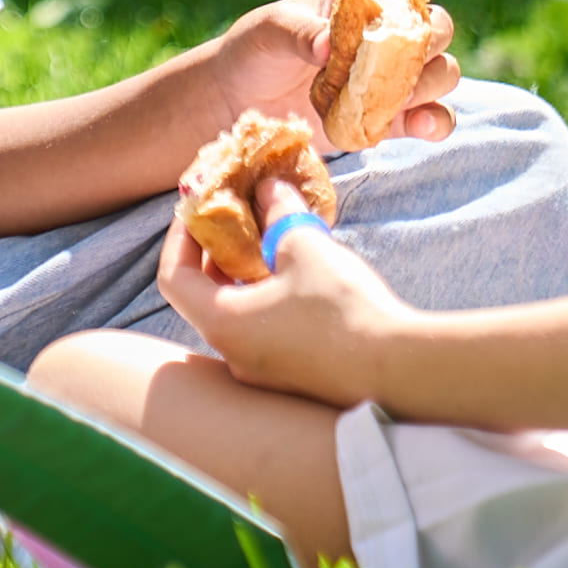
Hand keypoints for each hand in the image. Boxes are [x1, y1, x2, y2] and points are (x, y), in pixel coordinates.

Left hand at [154, 215, 405, 408]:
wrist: (394, 368)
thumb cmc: (341, 308)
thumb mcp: (305, 245)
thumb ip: (278, 213)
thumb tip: (267, 189)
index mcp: (222, 323)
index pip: (173, 278)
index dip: (180, 238)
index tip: (198, 210)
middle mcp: (231, 354)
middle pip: (203, 296)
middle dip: (216, 253)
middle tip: (236, 218)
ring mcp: (260, 372)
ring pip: (236, 314)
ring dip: (244, 276)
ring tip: (272, 241)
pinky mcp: (289, 377)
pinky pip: (262, 331)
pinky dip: (266, 299)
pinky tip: (298, 276)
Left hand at [205, 0, 461, 146]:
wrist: (240, 103)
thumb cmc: (255, 50)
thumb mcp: (269, 31)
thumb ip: (298, 32)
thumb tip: (328, 46)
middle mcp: (389, 33)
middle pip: (439, 25)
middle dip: (429, 39)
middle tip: (397, 55)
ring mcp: (395, 77)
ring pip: (442, 71)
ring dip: (431, 82)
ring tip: (400, 96)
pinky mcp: (392, 118)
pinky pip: (433, 118)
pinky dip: (435, 122)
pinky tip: (419, 126)